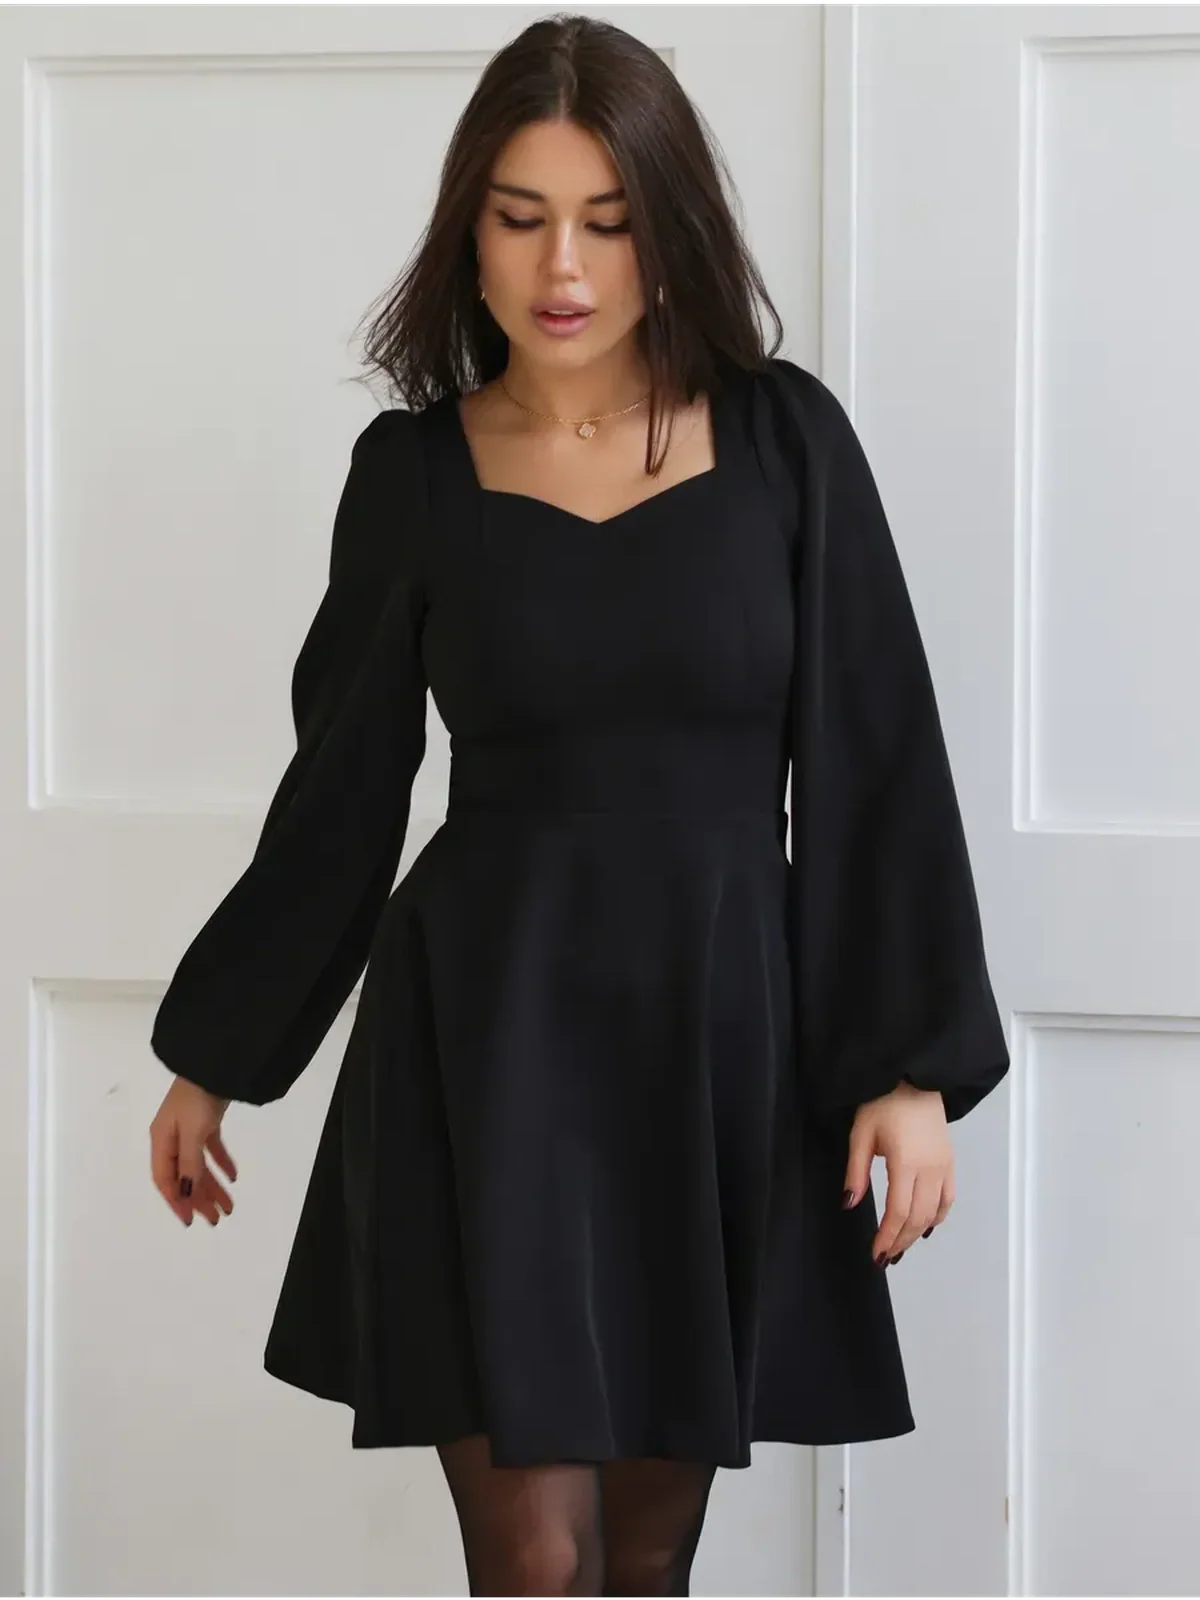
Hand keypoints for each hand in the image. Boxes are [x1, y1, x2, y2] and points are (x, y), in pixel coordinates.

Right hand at [150, 1076, 236, 1227]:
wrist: (215, 1064)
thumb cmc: (197, 1098)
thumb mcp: (192, 1132)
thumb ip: (190, 1164)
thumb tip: (187, 1194)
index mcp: (162, 1141)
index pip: (165, 1180)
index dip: (177, 1202)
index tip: (191, 1220)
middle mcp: (172, 1138)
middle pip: (184, 1176)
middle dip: (199, 1198)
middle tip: (217, 1218)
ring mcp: (188, 1129)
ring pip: (199, 1165)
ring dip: (212, 1185)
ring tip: (228, 1206)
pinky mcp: (205, 1121)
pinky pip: (211, 1149)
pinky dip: (221, 1162)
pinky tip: (233, 1177)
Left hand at [842, 1081, 953, 1264]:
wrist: (914, 1078)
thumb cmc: (883, 1102)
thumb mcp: (861, 1134)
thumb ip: (856, 1172)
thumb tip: (849, 1204)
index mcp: (906, 1162)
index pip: (899, 1211)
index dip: (888, 1236)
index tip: (877, 1254)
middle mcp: (931, 1168)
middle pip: (918, 1218)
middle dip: (901, 1241)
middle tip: (886, 1257)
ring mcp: (944, 1166)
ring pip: (935, 1212)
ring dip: (917, 1233)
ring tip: (900, 1246)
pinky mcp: (950, 1162)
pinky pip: (948, 1199)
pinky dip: (936, 1217)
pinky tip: (924, 1227)